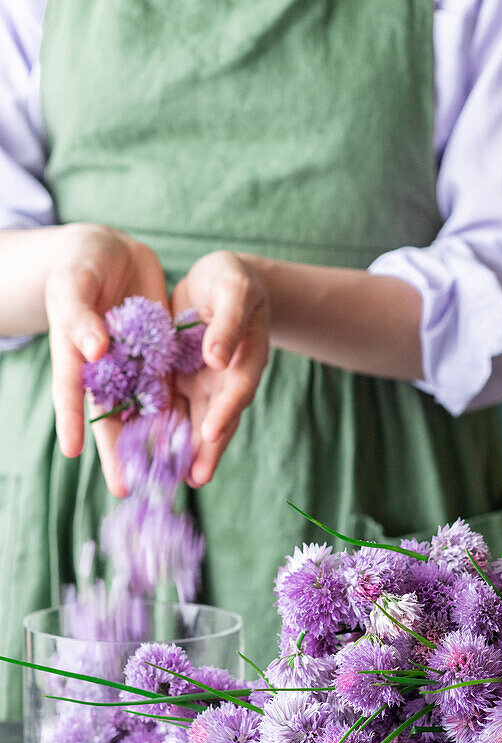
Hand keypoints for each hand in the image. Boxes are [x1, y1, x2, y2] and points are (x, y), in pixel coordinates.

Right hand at [45, 223, 167, 495]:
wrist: (112, 252)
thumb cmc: (80, 264)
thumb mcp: (73, 284)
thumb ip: (80, 317)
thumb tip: (94, 350)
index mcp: (76, 352)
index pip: (73, 391)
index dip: (72, 420)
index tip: (72, 452)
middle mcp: (105, 367)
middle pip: (111, 415)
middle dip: (118, 452)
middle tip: (123, 490)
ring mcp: (133, 364)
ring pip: (143, 410)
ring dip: (153, 441)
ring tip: (164, 476)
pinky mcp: (158, 356)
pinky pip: (168, 389)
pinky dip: (176, 414)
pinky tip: (189, 441)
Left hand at [171, 251, 269, 487]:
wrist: (215, 282)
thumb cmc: (231, 280)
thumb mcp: (233, 290)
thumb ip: (228, 322)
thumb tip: (218, 359)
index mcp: (245, 360)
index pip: (237, 390)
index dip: (225, 412)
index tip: (210, 432)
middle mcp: (224, 380)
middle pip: (217, 418)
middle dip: (207, 450)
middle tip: (195, 478)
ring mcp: (201, 384)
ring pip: (193, 421)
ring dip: (185, 450)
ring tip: (173, 478)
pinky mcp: (178, 380)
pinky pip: (169, 408)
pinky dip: (162, 430)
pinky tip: (147, 451)